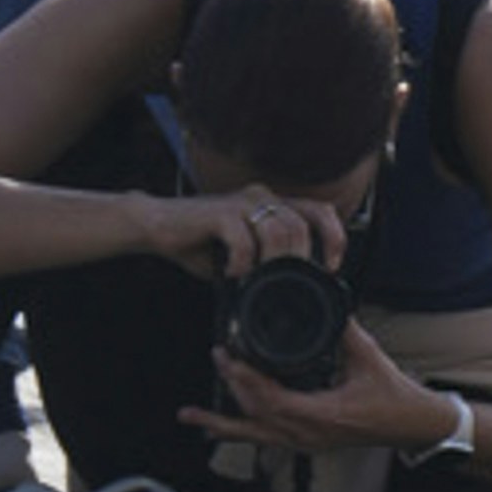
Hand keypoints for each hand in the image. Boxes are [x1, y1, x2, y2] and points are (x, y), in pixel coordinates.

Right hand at [150, 180, 352, 298]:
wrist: (158, 225)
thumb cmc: (201, 241)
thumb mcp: (243, 254)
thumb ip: (265, 263)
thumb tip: (287, 293)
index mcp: (272, 204)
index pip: (319, 211)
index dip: (333, 237)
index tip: (331, 267)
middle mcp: (261, 198)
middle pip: (300, 226)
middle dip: (298, 260)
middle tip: (286, 285)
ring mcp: (240, 202)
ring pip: (276, 230)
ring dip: (273, 263)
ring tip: (260, 282)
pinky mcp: (219, 212)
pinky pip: (242, 238)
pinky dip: (242, 262)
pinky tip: (232, 274)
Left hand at [207, 331, 451, 460]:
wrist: (411, 426)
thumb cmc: (394, 396)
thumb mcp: (369, 357)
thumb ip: (345, 330)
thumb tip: (328, 302)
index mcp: (322, 414)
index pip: (271, 399)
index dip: (246, 378)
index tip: (230, 356)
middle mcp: (308, 434)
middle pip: (256, 414)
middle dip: (233, 385)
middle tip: (219, 356)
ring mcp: (305, 443)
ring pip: (254, 434)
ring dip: (221, 422)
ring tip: (191, 415)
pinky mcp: (306, 444)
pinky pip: (265, 440)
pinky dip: (240, 432)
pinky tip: (219, 429)